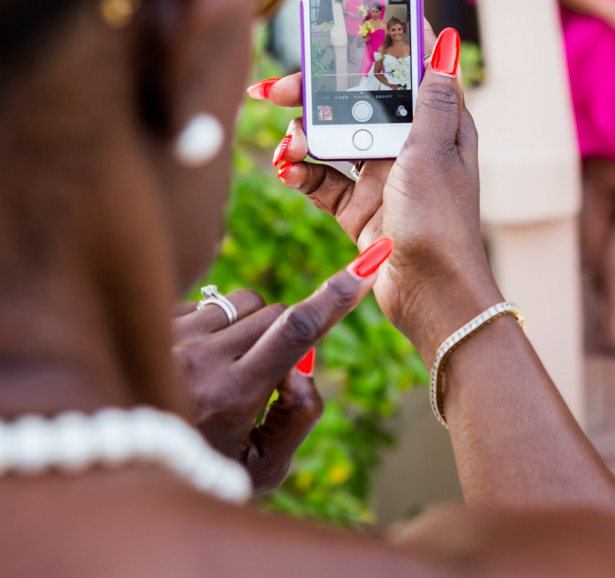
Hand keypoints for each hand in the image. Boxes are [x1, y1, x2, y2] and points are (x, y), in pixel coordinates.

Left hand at [171, 268, 375, 492]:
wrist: (125, 461)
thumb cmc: (204, 469)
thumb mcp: (263, 466)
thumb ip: (299, 417)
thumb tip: (303, 366)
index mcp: (231, 396)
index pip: (295, 331)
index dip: (336, 298)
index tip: (366, 268)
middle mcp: (197, 360)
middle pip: (275, 314)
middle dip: (283, 339)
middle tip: (259, 382)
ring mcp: (168, 337)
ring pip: (242, 303)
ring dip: (247, 329)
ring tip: (222, 372)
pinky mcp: (151, 323)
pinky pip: (207, 303)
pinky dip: (214, 328)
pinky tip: (191, 365)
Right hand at [260, 23, 502, 361]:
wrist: (432, 296)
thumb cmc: (440, 221)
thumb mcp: (433, 152)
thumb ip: (431, 98)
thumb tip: (447, 41)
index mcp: (436, 126)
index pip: (402, 72)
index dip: (373, 47)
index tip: (339, 24)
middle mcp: (409, 148)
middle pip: (356, 105)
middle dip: (316, 95)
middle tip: (274, 90)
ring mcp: (383, 179)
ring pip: (333, 141)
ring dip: (304, 138)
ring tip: (286, 146)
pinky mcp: (361, 209)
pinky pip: (323, 181)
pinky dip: (302, 173)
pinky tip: (286, 170)